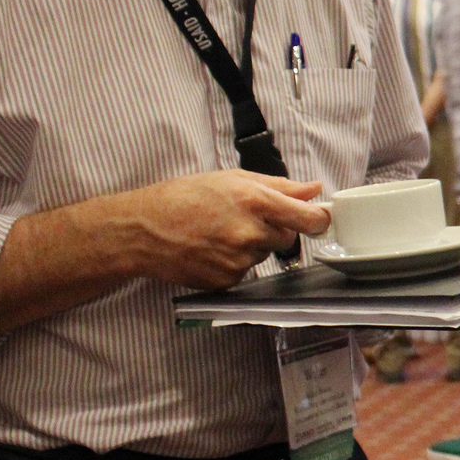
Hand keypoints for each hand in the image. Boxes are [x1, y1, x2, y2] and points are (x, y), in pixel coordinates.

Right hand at [105, 170, 330, 288]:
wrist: (141, 230)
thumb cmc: (183, 197)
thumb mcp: (231, 179)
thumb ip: (279, 186)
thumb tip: (314, 189)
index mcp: (256, 202)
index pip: (311, 219)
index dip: (318, 219)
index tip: (317, 219)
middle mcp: (250, 233)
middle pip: (288, 238)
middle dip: (273, 229)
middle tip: (242, 218)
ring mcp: (238, 260)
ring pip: (264, 254)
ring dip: (252, 246)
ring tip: (219, 232)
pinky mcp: (226, 280)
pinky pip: (245, 271)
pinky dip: (234, 262)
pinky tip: (211, 249)